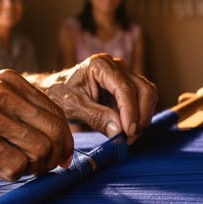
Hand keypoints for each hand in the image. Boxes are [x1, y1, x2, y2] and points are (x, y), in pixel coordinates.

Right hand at [0, 69, 72, 180]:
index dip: (66, 138)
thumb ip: (24, 110)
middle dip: (55, 156)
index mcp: (10, 80)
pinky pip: (17, 165)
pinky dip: (13, 174)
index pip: (55, 112)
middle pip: (54, 131)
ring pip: (39, 149)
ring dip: (34, 167)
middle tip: (45, 168)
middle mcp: (2, 93)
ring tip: (18, 168)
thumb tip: (63, 139)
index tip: (64, 156)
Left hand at [37, 54, 157, 140]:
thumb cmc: (59, 95)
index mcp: (100, 65)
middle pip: (144, 89)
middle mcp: (116, 66)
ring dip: (143, 117)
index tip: (129, 133)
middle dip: (141, 116)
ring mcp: (124, 74)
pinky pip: (143, 100)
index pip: (125, 88)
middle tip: (131, 138)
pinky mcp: (128, 86)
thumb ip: (97, 117)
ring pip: (148, 94)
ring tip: (129, 136)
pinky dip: (140, 116)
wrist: (55, 91)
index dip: (131, 112)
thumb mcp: (73, 107)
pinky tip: (129, 130)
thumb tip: (121, 131)